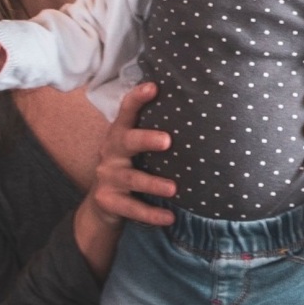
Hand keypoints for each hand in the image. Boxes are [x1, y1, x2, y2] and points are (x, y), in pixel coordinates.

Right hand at [90, 81, 178, 227]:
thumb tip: (199, 113)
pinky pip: (132, 208)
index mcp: (120, 134)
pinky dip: (152, 214)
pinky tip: (169, 218)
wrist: (104, 203)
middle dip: (146, 140)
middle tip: (167, 141)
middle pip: (126, 141)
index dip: (137, 98)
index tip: (153, 86)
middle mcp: (110, 152)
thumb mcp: (136, 147)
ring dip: (154, 184)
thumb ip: (154, 132)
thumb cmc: (130, 165)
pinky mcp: (108, 201)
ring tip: (174, 189)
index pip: (126, 112)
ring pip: (132, 179)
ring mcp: (107, 177)